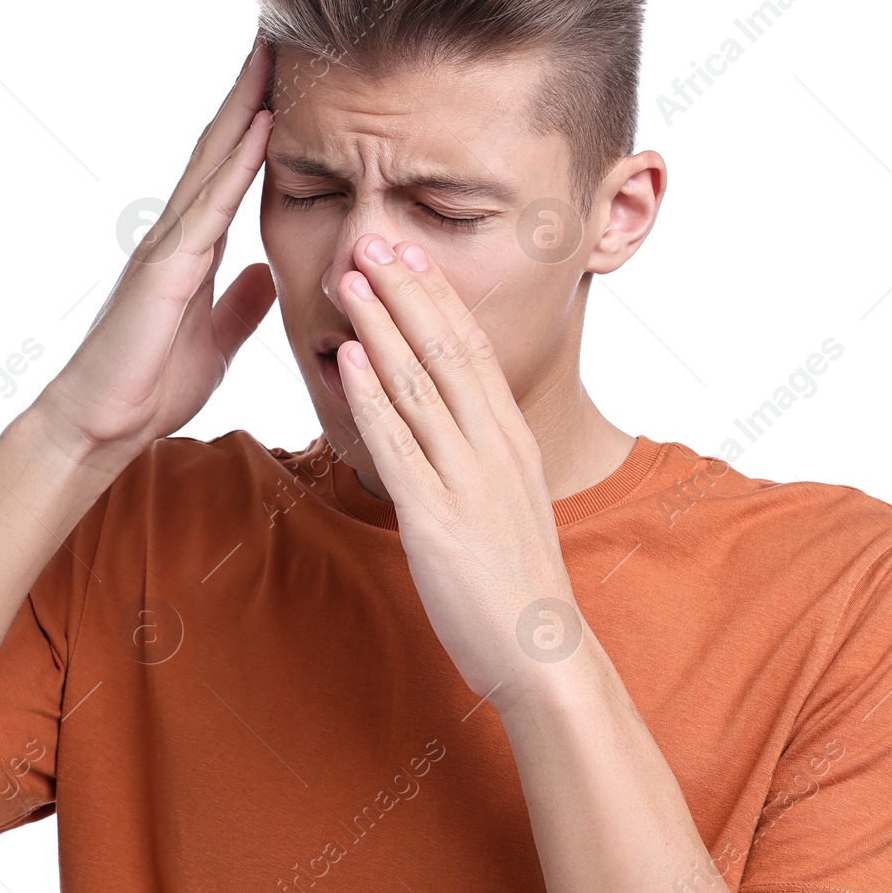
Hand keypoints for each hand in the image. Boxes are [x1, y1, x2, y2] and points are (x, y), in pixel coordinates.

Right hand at [35, 33, 276, 462]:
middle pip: (221, 145)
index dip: (258, 122)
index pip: (232, 170)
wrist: (100, 424)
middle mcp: (178, 233)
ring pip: (214, 158)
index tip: (287, 78)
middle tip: (279, 34)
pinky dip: (238, 162)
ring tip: (274, 52)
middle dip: (251, 90)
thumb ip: (238, 305)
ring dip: (246, 104)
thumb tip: (265, 275)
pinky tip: (262, 125)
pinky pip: (211, 204)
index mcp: (193, 249)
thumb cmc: (148, 386)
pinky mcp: (166, 268)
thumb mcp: (214, 341)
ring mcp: (169, 245)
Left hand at [331, 234, 584, 714]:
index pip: (472, 348)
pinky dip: (372, 397)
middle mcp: (494, 448)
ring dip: (381, 327)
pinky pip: (399, 446)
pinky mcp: (437, 519)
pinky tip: (349, 360)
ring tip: (351, 278)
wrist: (542, 652)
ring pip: (421, 386)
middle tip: (374, 239)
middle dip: (407, 291)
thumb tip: (444, 419)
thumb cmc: (517, 582)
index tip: (408, 253)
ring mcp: (468, 480)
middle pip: (448, 350)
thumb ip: (478, 454)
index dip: (437, 296)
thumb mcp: (506, 500)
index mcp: (511, 440)